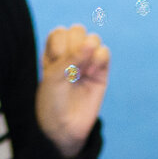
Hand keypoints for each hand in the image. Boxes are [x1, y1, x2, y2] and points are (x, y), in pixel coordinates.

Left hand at [36, 23, 108, 157]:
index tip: (55, 63)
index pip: (60, 32)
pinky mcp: (101, 72)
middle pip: (78, 30)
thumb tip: (91, 42)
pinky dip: (98, 59)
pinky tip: (91, 74)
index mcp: (53, 54)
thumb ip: (70, 56)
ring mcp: (87, 63)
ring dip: (87, 52)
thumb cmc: (53, 102)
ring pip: (93, 38)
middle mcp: (70, 55)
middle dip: (74, 45)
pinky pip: (105, 52)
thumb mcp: (53, 76)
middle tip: (70, 68)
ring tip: (81, 71)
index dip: (59, 44)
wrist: (65, 128)